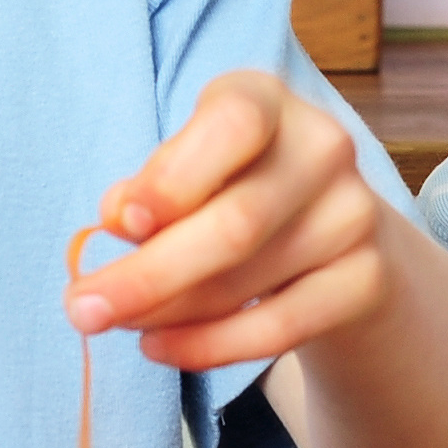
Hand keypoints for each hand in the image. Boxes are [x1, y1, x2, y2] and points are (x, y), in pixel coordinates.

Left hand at [64, 72, 406, 371]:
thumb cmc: (230, 187)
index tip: (115, 223)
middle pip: (234, 222)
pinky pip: (279, 328)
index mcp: (268, 99)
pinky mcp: (367, 279)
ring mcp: (354, 215)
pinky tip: (160, 347)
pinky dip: (209, 346)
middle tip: (80, 310)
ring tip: (113, 322)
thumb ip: (152, 188)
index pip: (234, 124)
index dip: (173, 177)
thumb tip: (119, 219)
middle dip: (147, 275)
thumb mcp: (187, 168)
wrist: (329, 231)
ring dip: (166, 312)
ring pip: (246, 282)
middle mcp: (323, 147)